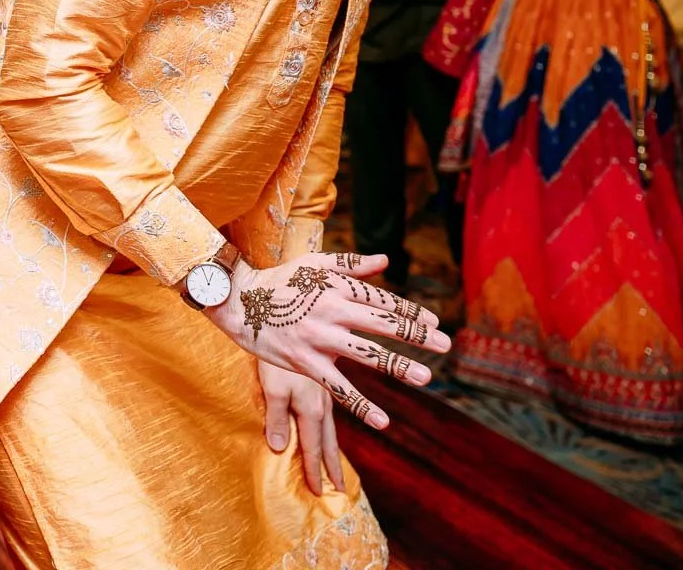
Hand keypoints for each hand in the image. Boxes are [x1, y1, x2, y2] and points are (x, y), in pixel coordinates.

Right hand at [206, 251, 446, 432]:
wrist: (237, 300)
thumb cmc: (278, 280)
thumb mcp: (314, 264)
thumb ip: (351, 264)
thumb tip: (386, 261)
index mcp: (337, 288)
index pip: (382, 301)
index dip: (411, 312)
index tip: (434, 322)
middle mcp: (332, 311)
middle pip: (383, 324)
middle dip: (417, 336)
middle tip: (445, 345)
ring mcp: (319, 338)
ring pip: (366, 355)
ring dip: (398, 366)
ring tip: (425, 377)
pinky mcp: (305, 362)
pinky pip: (338, 387)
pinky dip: (361, 405)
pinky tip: (383, 421)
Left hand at [259, 362, 342, 495]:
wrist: (290, 317)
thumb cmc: (273, 352)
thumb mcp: (272, 386)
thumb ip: (276, 418)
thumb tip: (278, 449)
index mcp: (309, 409)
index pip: (312, 448)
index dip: (314, 471)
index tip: (318, 493)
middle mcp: (322, 403)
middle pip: (328, 442)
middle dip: (332, 467)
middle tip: (340, 490)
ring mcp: (324, 391)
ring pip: (332, 427)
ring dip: (334, 450)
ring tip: (338, 468)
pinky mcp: (324, 378)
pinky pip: (331, 410)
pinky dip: (332, 427)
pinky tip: (330, 427)